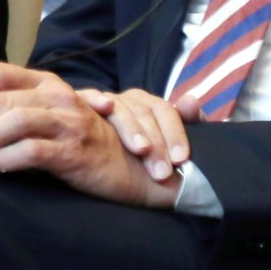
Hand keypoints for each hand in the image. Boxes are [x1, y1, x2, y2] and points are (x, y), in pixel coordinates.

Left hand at [0, 62, 181, 208]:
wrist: (137, 170)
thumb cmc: (85, 145)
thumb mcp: (50, 121)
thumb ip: (17, 115)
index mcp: (47, 83)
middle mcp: (57, 95)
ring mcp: (68, 121)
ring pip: (13, 120)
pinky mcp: (75, 150)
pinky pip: (31, 151)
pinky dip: (2, 159)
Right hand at [76, 86, 200, 173]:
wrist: (97, 169)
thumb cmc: (135, 163)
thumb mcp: (165, 151)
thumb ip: (186, 126)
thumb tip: (191, 101)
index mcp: (148, 106)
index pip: (165, 110)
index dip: (175, 133)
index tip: (181, 159)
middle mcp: (126, 101)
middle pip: (144, 111)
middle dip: (157, 142)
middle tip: (162, 172)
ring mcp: (103, 103)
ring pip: (118, 107)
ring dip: (131, 127)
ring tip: (141, 150)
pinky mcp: (79, 106)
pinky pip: (85, 96)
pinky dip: (96, 98)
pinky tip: (105, 105)